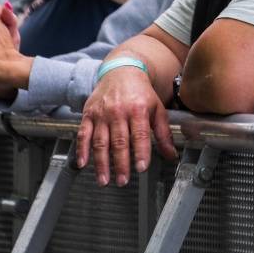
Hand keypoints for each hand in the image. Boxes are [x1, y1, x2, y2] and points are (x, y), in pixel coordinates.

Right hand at [75, 65, 176, 186]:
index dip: (141, 152)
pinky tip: (82, 164)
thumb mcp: (157, 109)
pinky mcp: (88, 114)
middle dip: (120, 163)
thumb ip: (163, 134)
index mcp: (138, 109)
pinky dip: (81, 150)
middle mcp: (118, 111)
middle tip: (122, 181)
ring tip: (104, 180)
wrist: (121, 71)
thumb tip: (171, 155)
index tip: (141, 167)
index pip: (140, 134)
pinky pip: (84, 134)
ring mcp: (101, 113)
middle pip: (119, 141)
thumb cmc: (140, 93)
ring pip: (100, 141)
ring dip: (101, 163)